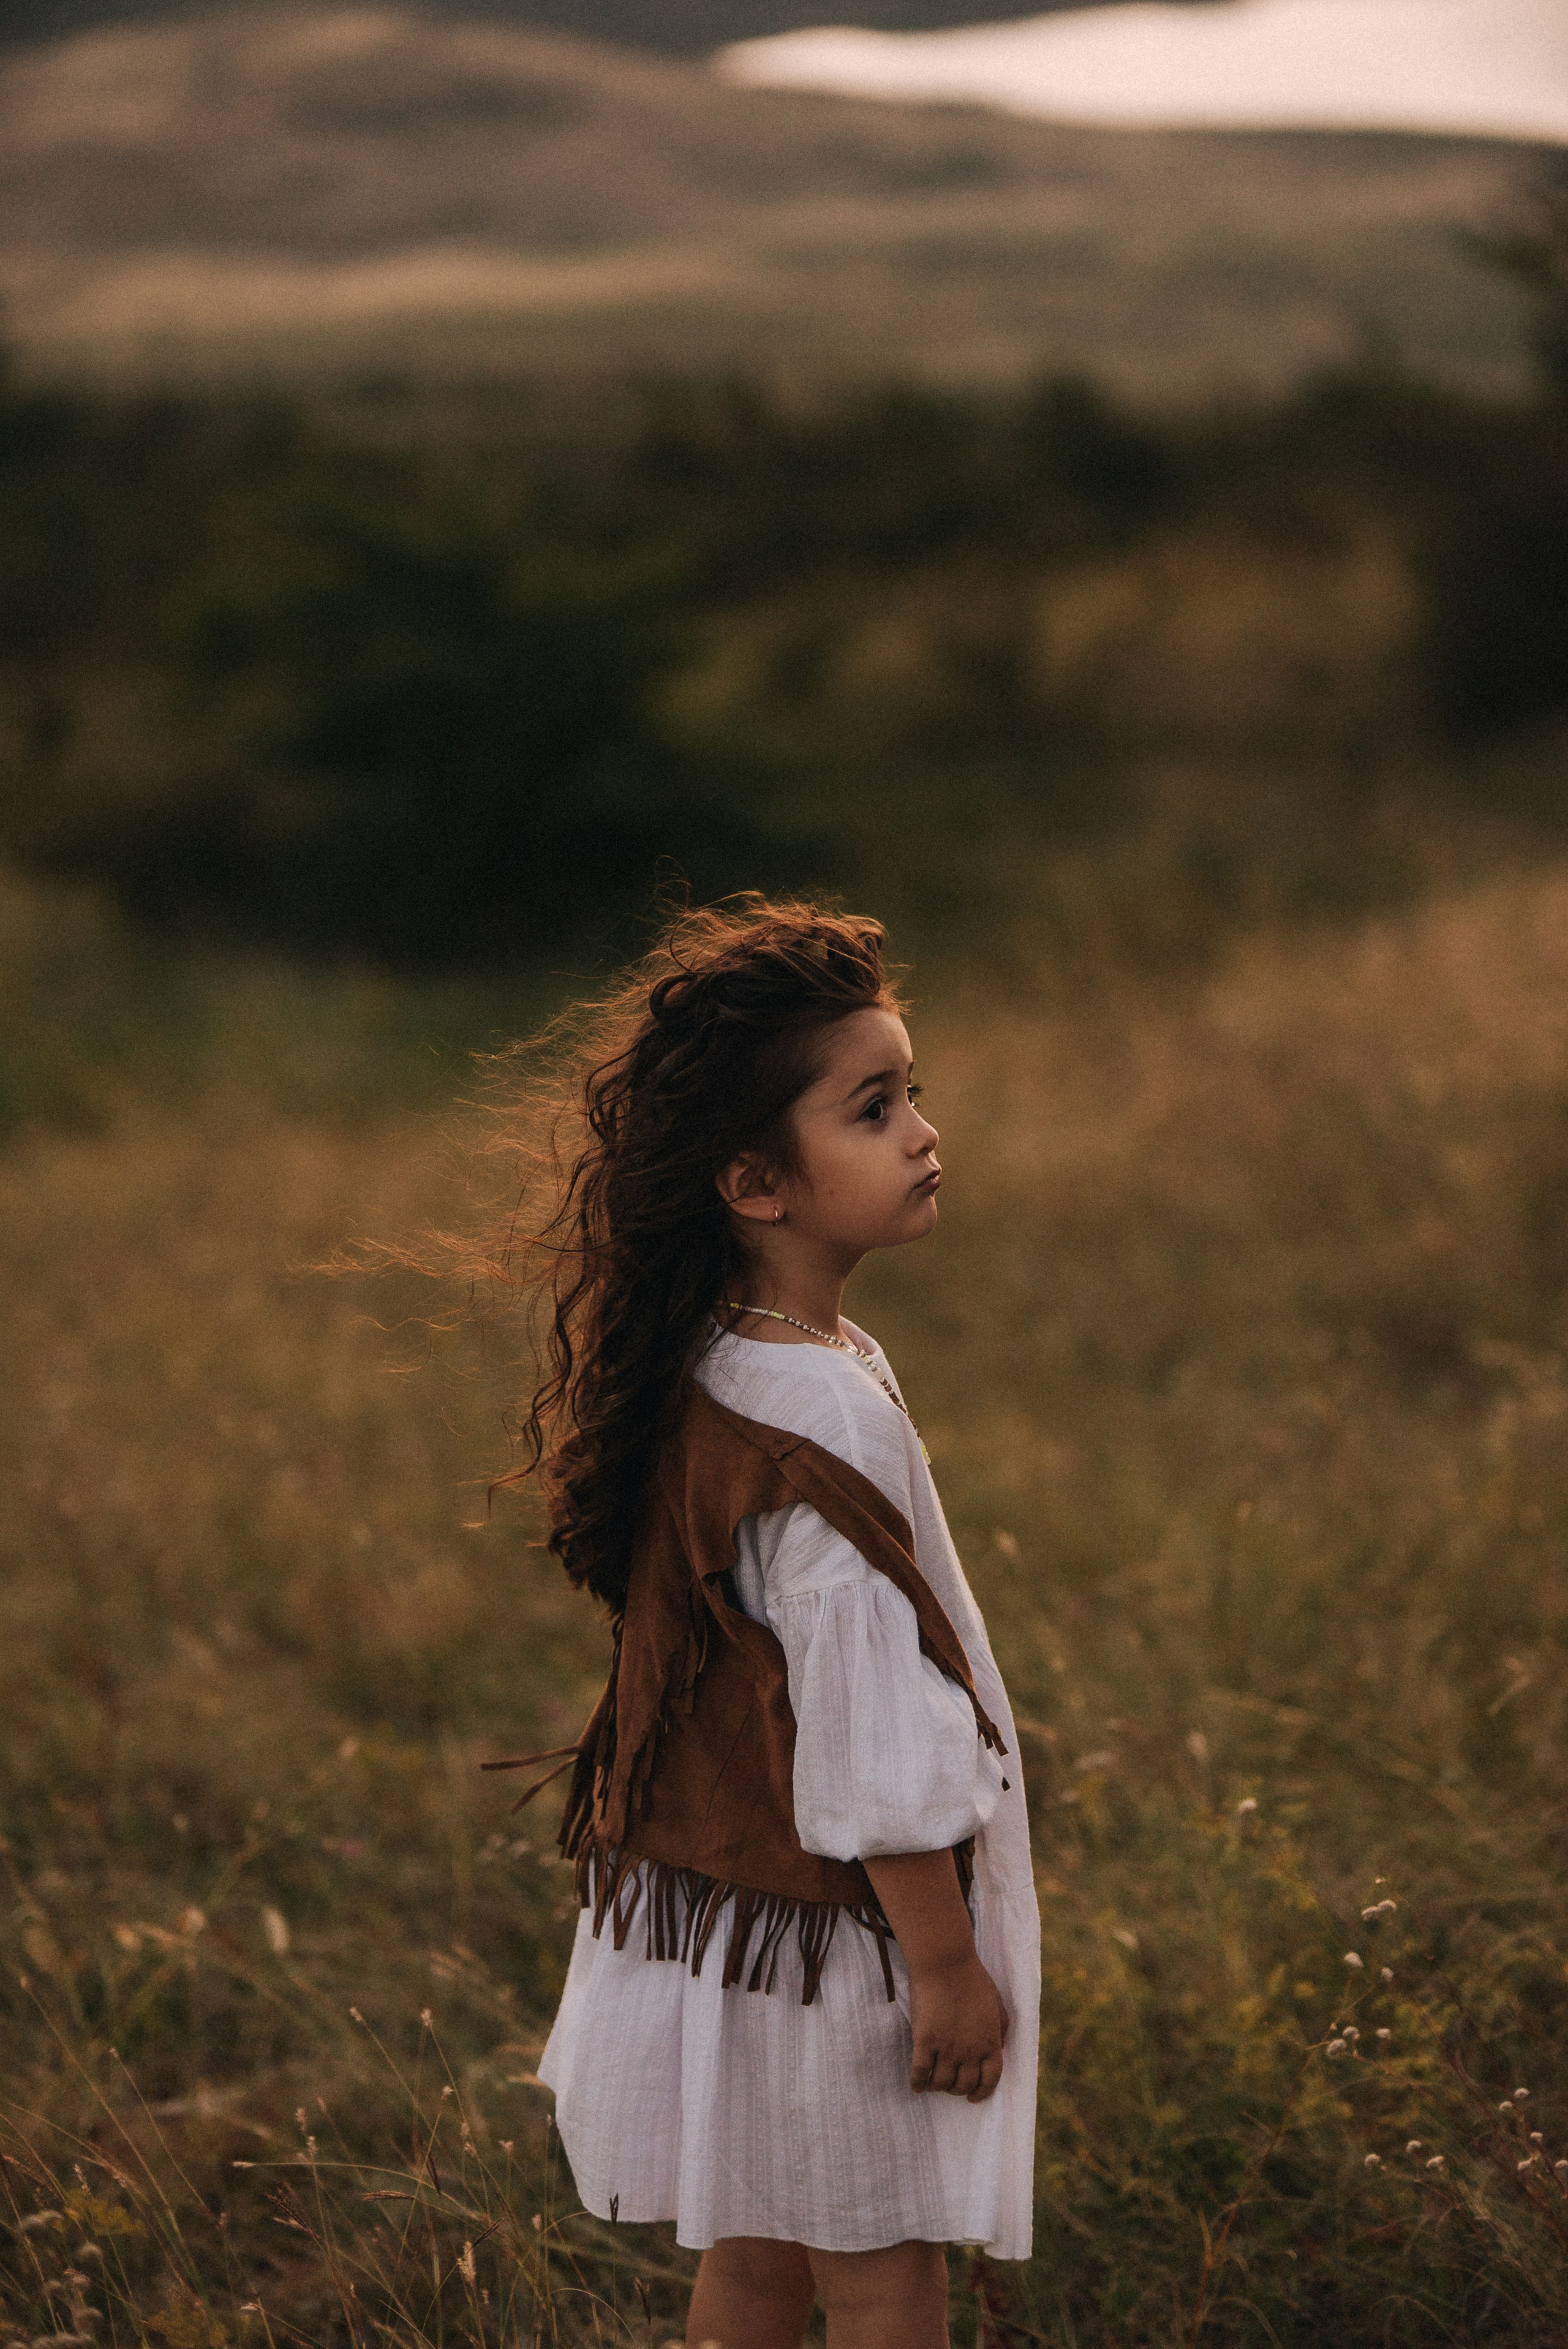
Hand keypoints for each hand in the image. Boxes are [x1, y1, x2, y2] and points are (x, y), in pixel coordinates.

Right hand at [908, 1949, 1008, 2102]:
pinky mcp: (925, 2041)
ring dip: (938, 2087)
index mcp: (990, 2042)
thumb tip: (999, 2048)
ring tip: (933, 2083)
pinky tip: (916, 2087)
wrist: (946, 1963)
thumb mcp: (997, 2003)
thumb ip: (1001, 2028)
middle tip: (950, 2085)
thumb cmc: (972, 1978)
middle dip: (958, 2090)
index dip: (982, 2092)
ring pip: (942, 2083)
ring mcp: (947, 2048)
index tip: (974, 2098)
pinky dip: (918, 2083)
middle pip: (964, 2085)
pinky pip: (920, 2072)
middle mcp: (970, 2051)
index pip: (990, 2080)